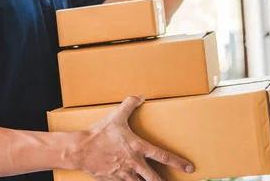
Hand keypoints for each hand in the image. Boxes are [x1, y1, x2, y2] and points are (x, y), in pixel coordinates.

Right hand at [68, 95, 193, 180]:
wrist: (80, 150)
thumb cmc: (99, 134)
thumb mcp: (115, 116)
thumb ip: (129, 104)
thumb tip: (140, 96)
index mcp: (137, 147)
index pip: (163, 156)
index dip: (178, 162)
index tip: (189, 167)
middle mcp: (133, 163)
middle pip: (154, 178)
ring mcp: (123, 174)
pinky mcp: (113, 180)